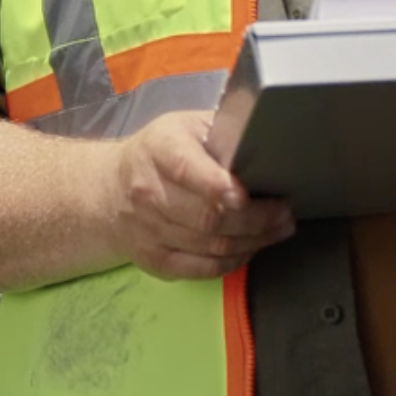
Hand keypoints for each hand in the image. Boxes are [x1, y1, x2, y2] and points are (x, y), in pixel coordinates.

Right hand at [108, 109, 294, 279]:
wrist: (110, 190)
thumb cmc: (160, 154)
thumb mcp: (184, 127)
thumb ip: (221, 132)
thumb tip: (265, 142)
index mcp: (160, 149)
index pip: (187, 169)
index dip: (217, 185)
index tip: (244, 195)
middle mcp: (148, 192)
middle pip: (208, 216)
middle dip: (256, 219)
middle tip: (284, 213)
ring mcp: (149, 230)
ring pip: (212, 245)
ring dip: (254, 241)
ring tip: (278, 229)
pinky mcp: (154, 260)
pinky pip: (203, 269)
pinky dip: (234, 261)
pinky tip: (251, 248)